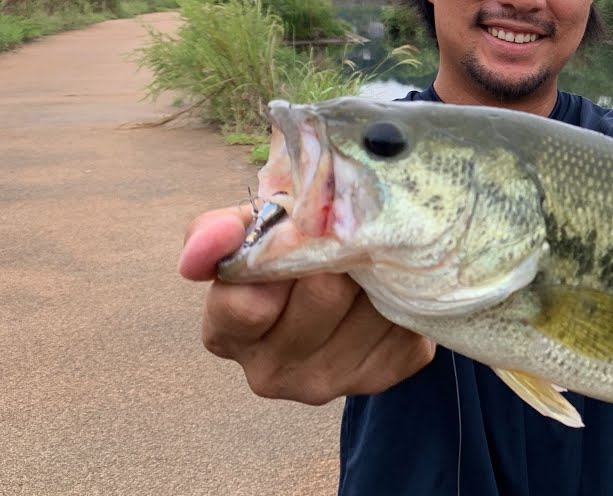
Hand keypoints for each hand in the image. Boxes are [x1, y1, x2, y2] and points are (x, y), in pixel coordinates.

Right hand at [179, 204, 434, 404]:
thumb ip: (217, 232)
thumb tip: (206, 248)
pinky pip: (404, 321)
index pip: (247, 306)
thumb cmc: (286, 253)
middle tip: (346, 234)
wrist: (344, 284)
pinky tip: (387, 288)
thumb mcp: (247, 232)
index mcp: (226, 335)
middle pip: (324, 295)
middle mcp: (271, 373)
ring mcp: (328, 383)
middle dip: (339, 253)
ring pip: (371, 304)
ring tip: (367, 259)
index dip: (281, 259)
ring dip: (376, 270)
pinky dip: (402, 293)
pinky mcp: (381, 376)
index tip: (297, 233)